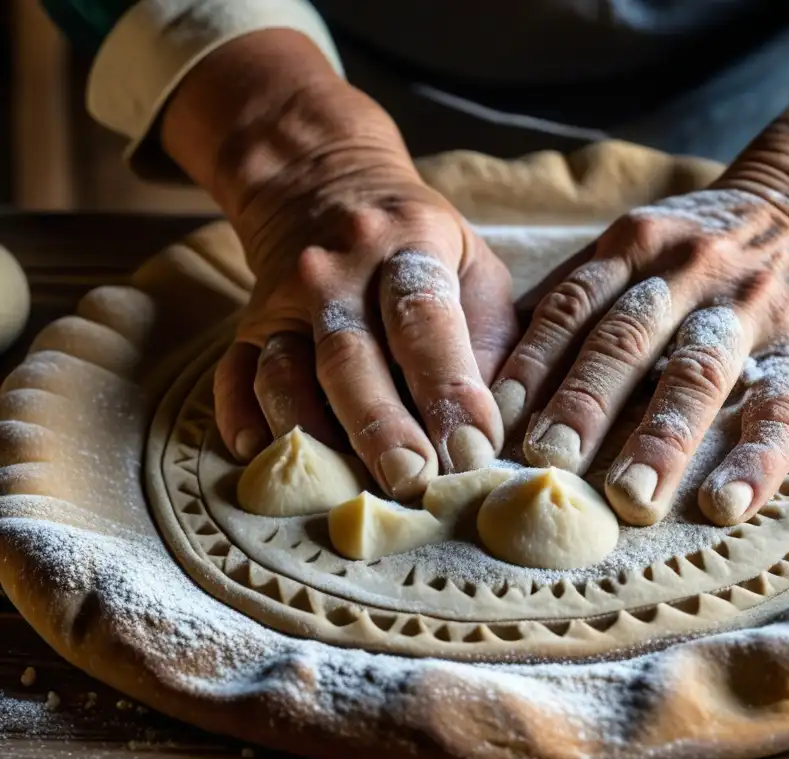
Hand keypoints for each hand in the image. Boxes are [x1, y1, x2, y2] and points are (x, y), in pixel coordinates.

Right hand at [162, 31, 516, 499]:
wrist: (324, 189)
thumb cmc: (420, 245)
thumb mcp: (473, 268)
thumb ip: (492, 342)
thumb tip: (504, 430)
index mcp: (407, 246)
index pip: (424, 322)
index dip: (449, 389)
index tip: (473, 451)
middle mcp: (335, 272)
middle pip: (351, 358)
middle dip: (382, 428)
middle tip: (413, 483)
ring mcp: (283, 300)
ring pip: (285, 375)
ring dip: (315, 438)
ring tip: (347, 490)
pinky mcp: (249, 328)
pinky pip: (233, 377)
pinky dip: (241, 419)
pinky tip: (262, 456)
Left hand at [494, 188, 788, 525]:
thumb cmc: (704, 246)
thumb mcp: (639, 244)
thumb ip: (577, 292)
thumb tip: (493, 354)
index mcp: (637, 248)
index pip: (572, 307)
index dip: (532, 364)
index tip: (496, 422)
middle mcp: (689, 273)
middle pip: (627, 340)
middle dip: (585, 403)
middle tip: (550, 463)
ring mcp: (752, 310)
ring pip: (699, 374)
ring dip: (661, 438)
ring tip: (630, 498)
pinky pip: (782, 407)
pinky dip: (756, 459)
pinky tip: (726, 503)